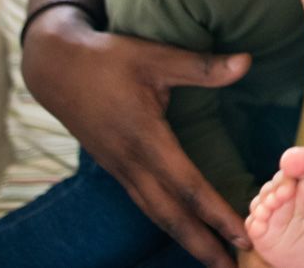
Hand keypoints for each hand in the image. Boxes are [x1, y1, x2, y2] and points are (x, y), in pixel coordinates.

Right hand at [21, 6, 251, 267]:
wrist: (55, 68)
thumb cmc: (108, 59)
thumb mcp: (156, 56)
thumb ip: (202, 66)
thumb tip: (248, 61)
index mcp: (145, 138)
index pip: (187, 185)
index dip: (215, 213)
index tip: (241, 235)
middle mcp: (131, 162)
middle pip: (170, 215)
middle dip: (201, 245)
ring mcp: (119, 168)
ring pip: (155, 213)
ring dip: (185, 238)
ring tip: (213, 258)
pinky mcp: (114, 167)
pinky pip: (143, 202)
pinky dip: (167, 221)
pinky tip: (182, 228)